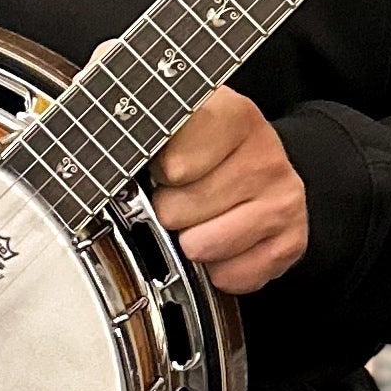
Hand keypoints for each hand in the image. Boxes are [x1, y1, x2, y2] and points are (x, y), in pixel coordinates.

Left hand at [149, 86, 308, 293]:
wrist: (262, 161)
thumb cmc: (204, 143)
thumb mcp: (170, 114)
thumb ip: (136, 115)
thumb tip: (99, 122)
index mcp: (232, 114)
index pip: (173, 165)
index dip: (157, 172)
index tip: (162, 165)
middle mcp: (264, 154)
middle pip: (177, 211)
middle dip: (168, 209)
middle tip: (181, 194)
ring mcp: (281, 198)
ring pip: (202, 247)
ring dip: (191, 241)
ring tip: (200, 217)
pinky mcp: (291, 239)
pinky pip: (231, 276)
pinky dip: (218, 269)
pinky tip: (222, 241)